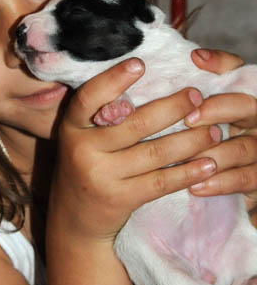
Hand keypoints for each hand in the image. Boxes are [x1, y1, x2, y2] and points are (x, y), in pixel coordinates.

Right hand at [48, 58, 220, 243]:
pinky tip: (207, 164)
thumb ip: (102, 115)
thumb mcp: (82, 138)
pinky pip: (161, 182)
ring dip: (190, 141)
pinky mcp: (119, 198)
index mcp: (71, 127)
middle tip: (197, 97)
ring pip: (154, 152)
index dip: (113, 79)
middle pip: (135, 124)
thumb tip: (146, 82)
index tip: (140, 64)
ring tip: (213, 132)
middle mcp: (82, 149)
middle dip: (172, 109)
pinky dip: (187, 172)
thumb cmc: (86, 166)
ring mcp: (100, 176)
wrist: (74, 220)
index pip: (88, 98)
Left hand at [187, 48, 256, 205]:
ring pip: (244, 147)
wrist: (222, 185)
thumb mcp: (192, 118)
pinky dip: (220, 183)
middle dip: (218, 109)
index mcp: (240, 99)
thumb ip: (183, 98)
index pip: (237, 71)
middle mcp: (255, 119)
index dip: (221, 62)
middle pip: (248, 105)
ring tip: (185, 158)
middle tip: (189, 117)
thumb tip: (167, 70)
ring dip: (213, 153)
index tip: (195, 59)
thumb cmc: (200, 145)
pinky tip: (196, 186)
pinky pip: (245, 178)